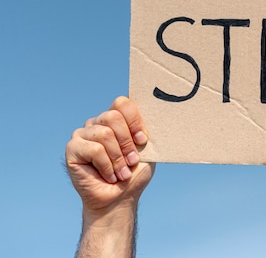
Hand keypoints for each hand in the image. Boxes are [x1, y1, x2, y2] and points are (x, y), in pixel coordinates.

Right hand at [66, 96, 154, 256]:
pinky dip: (107, 166)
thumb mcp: (146, 150)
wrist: (119, 200)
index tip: (142, 140)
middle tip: (132, 161)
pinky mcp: (72, 149)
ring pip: (104, 134)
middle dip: (127, 142)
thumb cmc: (133, 174)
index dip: (134, 121)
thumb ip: (145, 131)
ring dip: (118, 158)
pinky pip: (94, 149)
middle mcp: (97, 123)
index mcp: (115, 120)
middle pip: (113, 116)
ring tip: (121, 173)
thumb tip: (156, 112)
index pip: (122, 103)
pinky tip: (109, 176)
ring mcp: (82, 135)